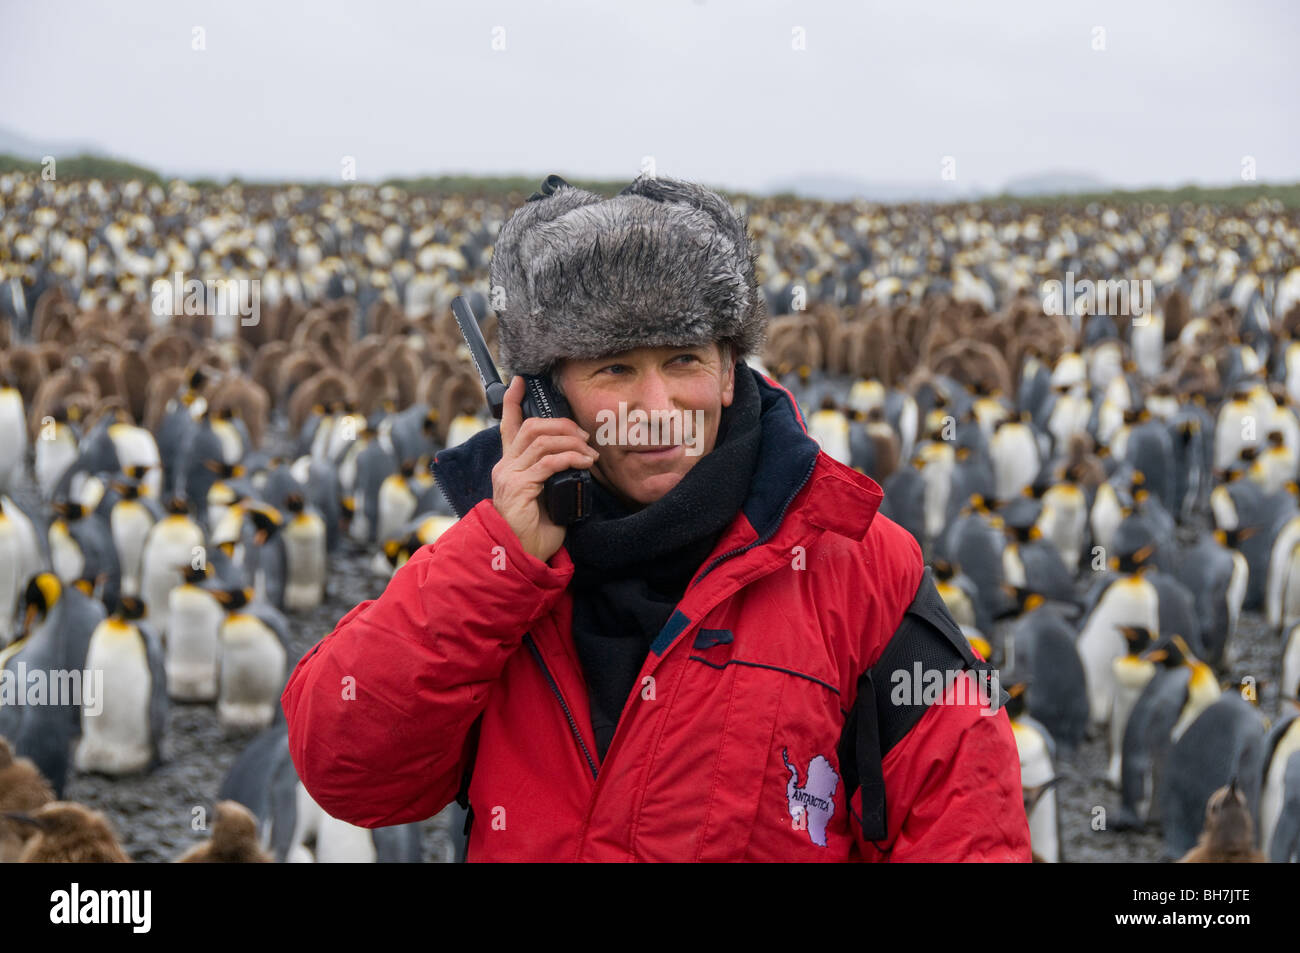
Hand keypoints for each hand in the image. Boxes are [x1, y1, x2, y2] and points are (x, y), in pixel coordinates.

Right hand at [491, 376, 597, 562]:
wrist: (521, 555)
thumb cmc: (535, 529)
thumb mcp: (545, 494)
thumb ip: (551, 474)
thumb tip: (576, 460)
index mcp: (509, 466)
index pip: (507, 425)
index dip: (512, 401)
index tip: (520, 381)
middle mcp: (505, 467)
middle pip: (531, 427)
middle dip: (562, 424)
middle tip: (584, 436)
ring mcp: (510, 476)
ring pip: (541, 440)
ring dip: (571, 442)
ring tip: (589, 453)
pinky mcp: (519, 487)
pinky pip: (549, 461)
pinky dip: (571, 458)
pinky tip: (584, 463)